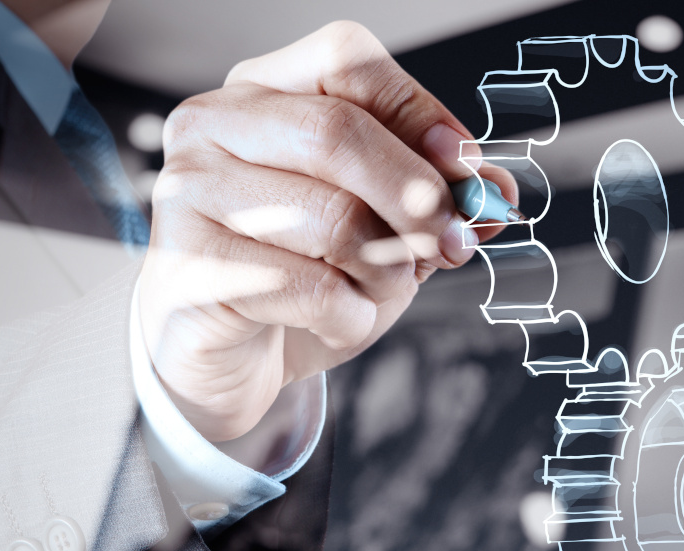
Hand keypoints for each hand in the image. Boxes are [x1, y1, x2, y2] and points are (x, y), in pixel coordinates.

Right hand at [138, 22, 513, 440]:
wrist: (233, 358)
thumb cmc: (302, 278)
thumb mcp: (382, 228)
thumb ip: (433, 198)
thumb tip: (494, 190)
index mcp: (261, 94)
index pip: (344, 59)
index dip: (419, 111)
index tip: (466, 167)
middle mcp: (212, 130)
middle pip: (337, 133)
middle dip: (416, 195)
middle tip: (454, 241)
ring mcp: (189, 197)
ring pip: (330, 218)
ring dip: (388, 269)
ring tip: (383, 288)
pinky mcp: (190, 272)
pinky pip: (308, 288)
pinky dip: (352, 315)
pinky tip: (341, 319)